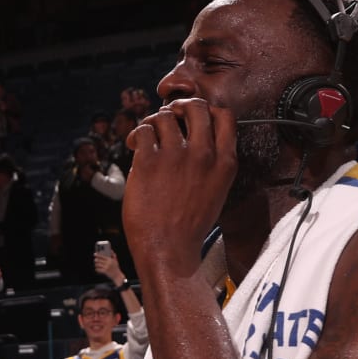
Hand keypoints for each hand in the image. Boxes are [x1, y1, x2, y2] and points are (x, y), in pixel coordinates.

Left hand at [94, 250, 124, 283]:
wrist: (117, 276)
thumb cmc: (116, 268)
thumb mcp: (115, 261)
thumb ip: (113, 255)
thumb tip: (111, 250)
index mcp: (110, 260)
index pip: (102, 256)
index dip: (98, 255)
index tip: (94, 254)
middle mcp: (108, 263)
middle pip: (99, 260)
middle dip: (96, 260)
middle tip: (95, 260)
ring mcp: (106, 267)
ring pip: (98, 265)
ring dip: (96, 265)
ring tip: (96, 265)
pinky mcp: (104, 272)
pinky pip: (98, 269)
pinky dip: (97, 269)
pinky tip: (97, 269)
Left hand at [122, 99, 237, 282]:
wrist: (168, 251)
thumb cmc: (188, 227)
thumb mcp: (216, 192)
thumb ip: (212, 164)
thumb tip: (194, 139)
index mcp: (225, 162)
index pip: (225, 116)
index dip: (207, 110)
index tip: (192, 118)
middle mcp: (203, 155)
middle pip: (196, 107)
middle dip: (179, 107)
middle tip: (167, 117)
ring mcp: (176, 156)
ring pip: (164, 116)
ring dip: (152, 121)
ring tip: (145, 136)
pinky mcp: (149, 162)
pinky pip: (142, 131)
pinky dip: (135, 134)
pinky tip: (132, 145)